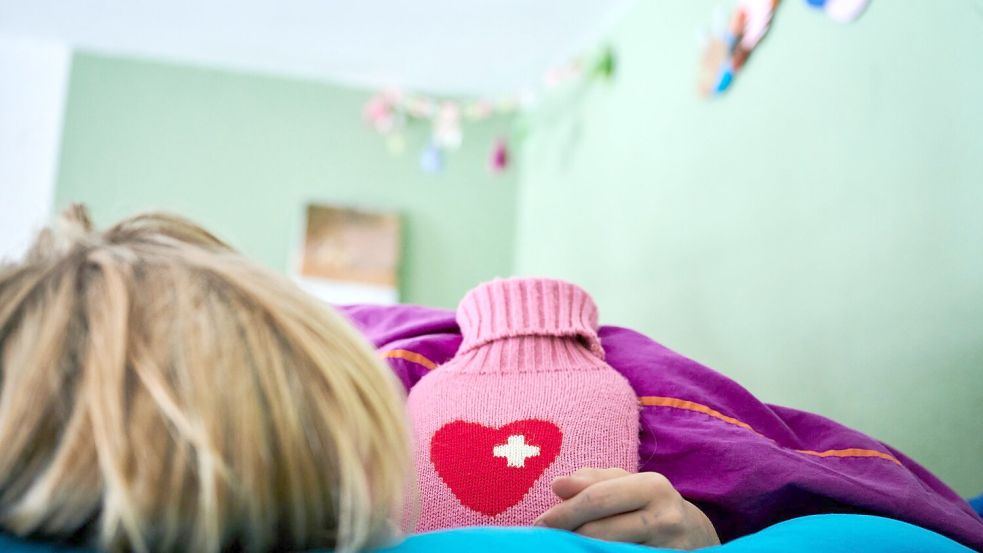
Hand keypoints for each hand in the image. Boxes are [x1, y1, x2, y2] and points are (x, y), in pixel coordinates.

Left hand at [534, 468, 719, 549]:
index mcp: (653, 487)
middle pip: (599, 532)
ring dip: (579, 551)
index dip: (563, 512)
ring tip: (564, 547)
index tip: (539, 523)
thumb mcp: (629, 485)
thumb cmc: (652, 505)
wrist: (699, 537)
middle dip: (566, 535)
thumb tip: (557, 485)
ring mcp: (667, 549)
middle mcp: (665, 518)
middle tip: (544, 539)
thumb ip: (593, 481)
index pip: (597, 499)